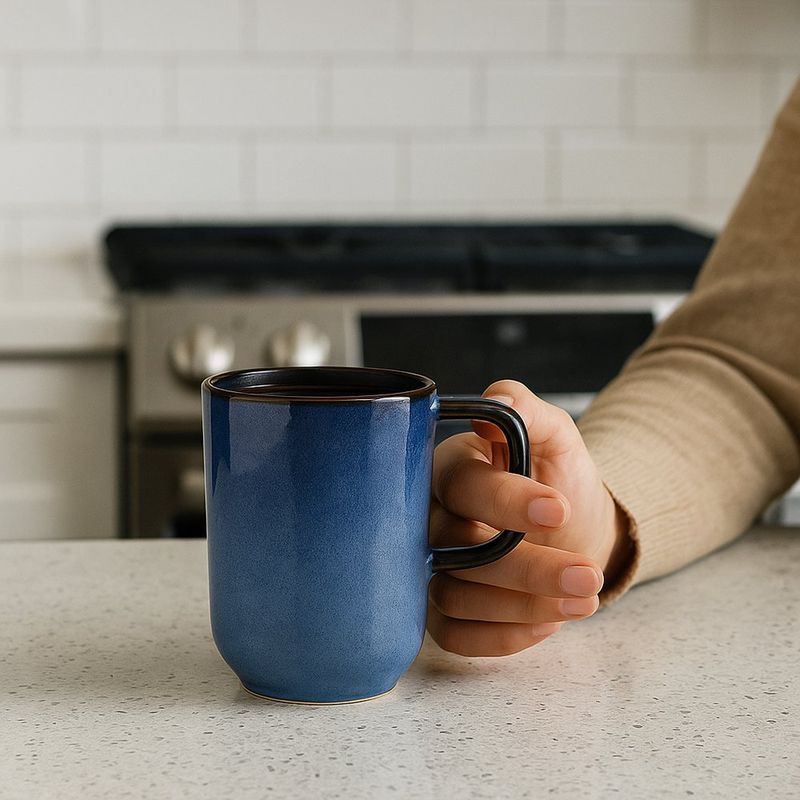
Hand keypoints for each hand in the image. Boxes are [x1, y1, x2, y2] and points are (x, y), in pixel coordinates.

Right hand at [428, 380, 630, 656]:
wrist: (574, 526)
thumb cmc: (558, 478)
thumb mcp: (556, 436)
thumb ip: (528, 410)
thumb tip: (496, 399)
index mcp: (451, 468)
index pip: (462, 486)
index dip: (506, 500)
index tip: (557, 508)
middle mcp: (431, 518)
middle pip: (456, 548)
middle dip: (527, 567)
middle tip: (587, 575)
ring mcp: (431, 566)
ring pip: (457, 596)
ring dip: (525, 605)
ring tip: (585, 595)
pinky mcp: (441, 609)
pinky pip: (454, 636)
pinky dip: (501, 637)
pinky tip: (548, 622)